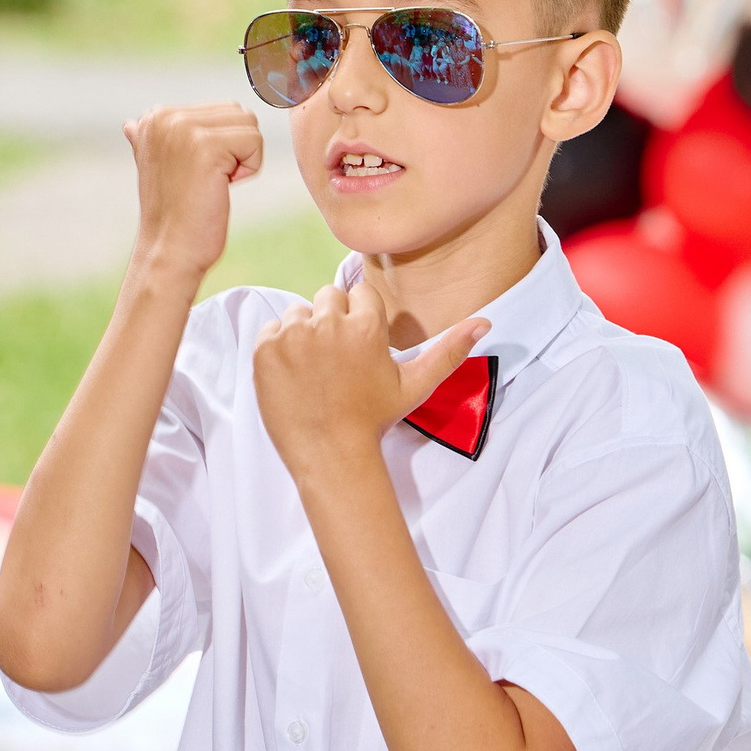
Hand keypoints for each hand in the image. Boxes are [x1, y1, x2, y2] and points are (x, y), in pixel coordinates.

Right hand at [125, 103, 261, 285]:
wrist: (169, 250)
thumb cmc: (173, 214)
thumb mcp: (157, 168)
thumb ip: (152, 141)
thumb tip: (131, 124)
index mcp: (153, 116)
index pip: (222, 109)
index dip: (224, 146)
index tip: (196, 173)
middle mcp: (163, 115)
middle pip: (238, 112)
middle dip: (237, 149)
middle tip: (208, 180)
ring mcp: (183, 128)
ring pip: (249, 124)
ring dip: (243, 159)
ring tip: (213, 182)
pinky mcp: (205, 145)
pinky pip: (255, 141)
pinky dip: (250, 169)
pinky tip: (221, 187)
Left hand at [253, 281, 488, 478]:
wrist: (330, 455)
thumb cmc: (375, 420)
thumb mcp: (416, 385)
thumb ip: (450, 350)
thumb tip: (485, 323)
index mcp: (367, 325)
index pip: (361, 295)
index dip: (361, 320)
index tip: (359, 347)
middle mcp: (328, 322)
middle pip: (329, 297)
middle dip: (333, 320)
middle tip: (337, 360)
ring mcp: (293, 335)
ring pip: (299, 311)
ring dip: (305, 331)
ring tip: (316, 368)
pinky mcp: (266, 349)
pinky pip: (271, 329)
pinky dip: (279, 347)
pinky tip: (295, 374)